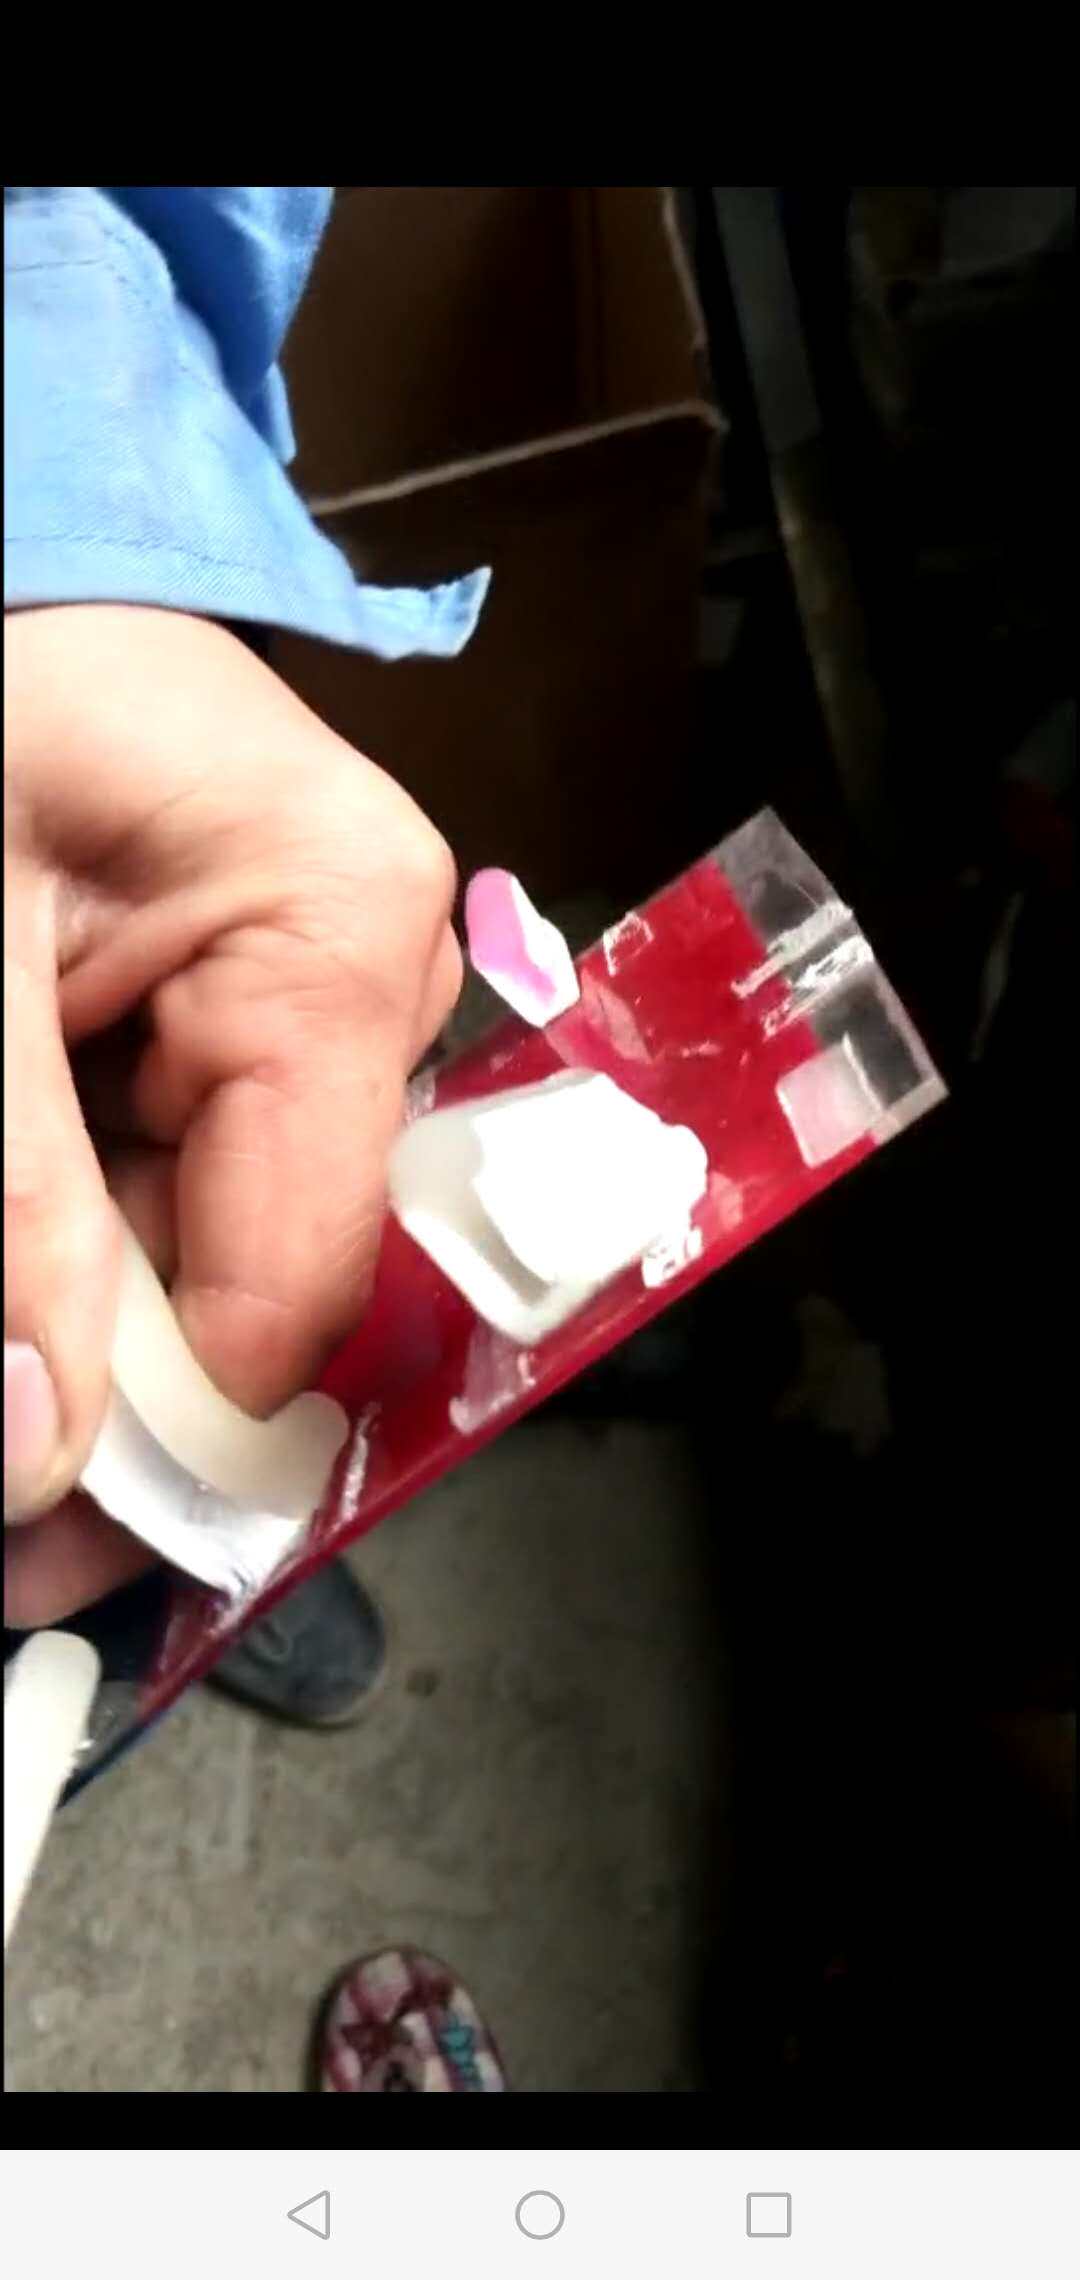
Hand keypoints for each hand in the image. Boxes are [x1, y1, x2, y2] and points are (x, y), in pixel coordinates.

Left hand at [5, 605, 460, 1623]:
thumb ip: (8, 1198)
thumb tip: (39, 1442)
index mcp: (336, 935)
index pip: (297, 1267)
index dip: (180, 1436)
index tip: (49, 1549)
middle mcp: (365, 975)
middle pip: (256, 1269)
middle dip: (114, 1378)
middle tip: (2, 1502)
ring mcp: (315, 988)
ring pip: (206, 1231)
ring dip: (85, 1298)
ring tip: (10, 1344)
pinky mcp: (251, 993)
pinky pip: (177, 1161)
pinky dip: (81, 1220)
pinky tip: (26, 1246)